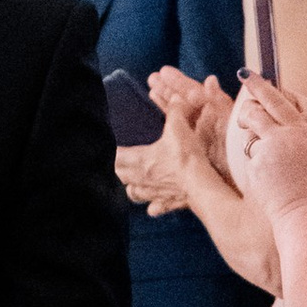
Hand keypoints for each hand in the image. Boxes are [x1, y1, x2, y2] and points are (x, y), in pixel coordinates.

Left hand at [115, 86, 222, 216]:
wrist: (201, 185)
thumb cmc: (186, 157)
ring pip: (133, 193)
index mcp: (141, 160)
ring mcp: (153, 193)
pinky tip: (153, 208)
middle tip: (115, 165)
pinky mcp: (167, 203)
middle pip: (120, 176)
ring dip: (131, 189)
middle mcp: (142, 179)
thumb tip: (177, 98)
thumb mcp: (179, 128)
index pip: (116, 157)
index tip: (105, 149)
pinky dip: (153, 207)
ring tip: (132, 184)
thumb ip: (176, 111)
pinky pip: (155, 207)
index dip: (110, 153)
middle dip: (116, 170)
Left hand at [225, 75, 306, 229]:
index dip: (260, 86)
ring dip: (255, 144)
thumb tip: (280, 132)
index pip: (277, 100)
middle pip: (254, 111)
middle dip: (248, 111)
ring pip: (250, 138)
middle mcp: (282, 136)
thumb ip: (295, 139)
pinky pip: (251, 160)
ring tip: (272, 165)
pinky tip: (271, 182)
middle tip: (246, 118)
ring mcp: (266, 152)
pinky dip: (257, 166)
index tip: (248, 75)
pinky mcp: (255, 167)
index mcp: (302, 130)